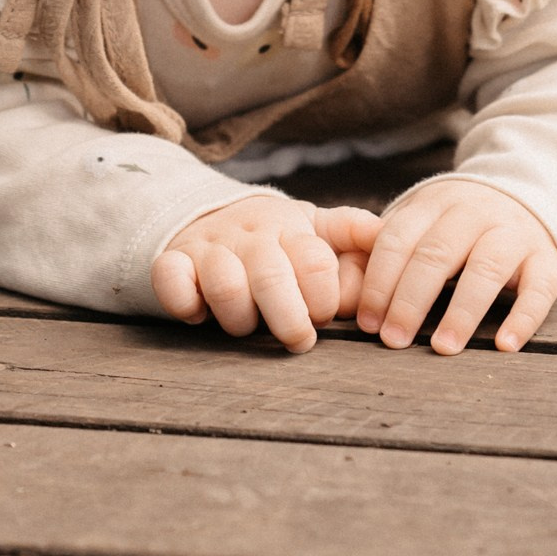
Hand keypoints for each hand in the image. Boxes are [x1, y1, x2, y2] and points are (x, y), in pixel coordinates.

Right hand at [152, 197, 381, 351]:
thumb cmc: (274, 237)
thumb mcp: (314, 228)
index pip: (314, 263)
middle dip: (290, 322)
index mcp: (289, 228)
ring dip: (240, 319)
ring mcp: (208, 247)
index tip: (323, 316)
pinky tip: (199, 314)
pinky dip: (184, 303)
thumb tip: (386, 235)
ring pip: (225, 286)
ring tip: (248, 325)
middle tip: (299, 341)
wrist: (209, 214)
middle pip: (271, 277)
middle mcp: (248, 235)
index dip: (324, 300)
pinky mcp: (173, 260)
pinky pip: (170, 279)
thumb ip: (351, 233)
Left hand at [355, 179, 556, 355]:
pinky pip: (539, 288)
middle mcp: (473, 214)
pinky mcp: (547, 257)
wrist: (530, 195)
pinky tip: (504, 346)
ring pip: (485, 270)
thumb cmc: (462, 224)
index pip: (398, 239)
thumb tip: (355, 296)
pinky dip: (523, 318)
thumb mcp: (428, 218)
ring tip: (442, 348)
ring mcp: (512, 233)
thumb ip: (398, 246)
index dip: (379, 281)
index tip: (367, 322)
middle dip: (410, 300)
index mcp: (434, 204)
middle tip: (393, 340)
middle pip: (436, 255)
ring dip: (461, 311)